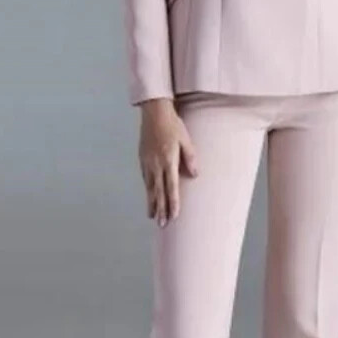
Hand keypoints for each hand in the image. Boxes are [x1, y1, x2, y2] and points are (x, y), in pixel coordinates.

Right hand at [138, 98, 198, 224]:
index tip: (174, 216)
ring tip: (153, 217)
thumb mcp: (186, 140)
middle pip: (158, 192)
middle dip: (161, 209)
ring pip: (149, 188)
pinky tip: (149, 198)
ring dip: (152, 203)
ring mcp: (147, 163)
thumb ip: (190, 158)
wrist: (154, 113)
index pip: (171, 187)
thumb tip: (195, 175)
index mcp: (168, 160)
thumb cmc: (173, 125)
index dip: (173, 202)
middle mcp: (156, 164)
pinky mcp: (142, 159)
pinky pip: (145, 179)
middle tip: (162, 225)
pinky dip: (147, 191)